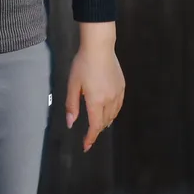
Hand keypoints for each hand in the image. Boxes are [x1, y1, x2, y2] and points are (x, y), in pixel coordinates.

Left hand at [64, 22, 124, 151]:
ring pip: (113, 115)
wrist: (100, 47)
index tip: (86, 146)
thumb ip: (72, 105)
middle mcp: (109, 100)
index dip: (90, 138)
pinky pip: (118, 105)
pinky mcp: (122, 86)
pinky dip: (113, 112)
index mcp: (96, 101)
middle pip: (104, 122)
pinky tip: (108, 111)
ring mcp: (117, 93)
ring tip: (98, 125)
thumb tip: (71, 123)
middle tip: (89, 135)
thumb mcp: (73, 84)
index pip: (94, 126)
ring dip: (105, 122)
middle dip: (96, 130)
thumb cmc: (83, 64)